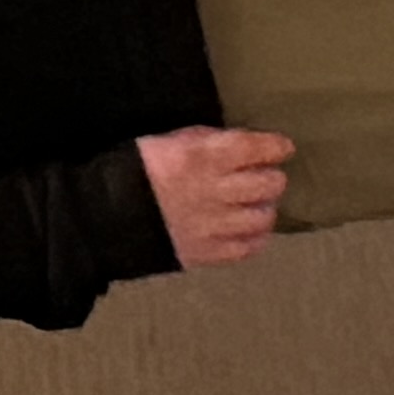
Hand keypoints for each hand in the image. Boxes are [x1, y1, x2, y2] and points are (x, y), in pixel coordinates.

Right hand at [142, 124, 296, 267]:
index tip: (285, 147)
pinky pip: (247, 248)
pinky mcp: (208, 254)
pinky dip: (255, 237)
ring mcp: (214, 226)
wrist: (109, 215)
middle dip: (273, 178)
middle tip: (268, 176)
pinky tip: (249, 229)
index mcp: (203, 156)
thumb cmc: (140, 168)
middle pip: (268, 185)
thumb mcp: (172, 140)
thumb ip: (209, 143)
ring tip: (258, 204)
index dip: (276, 146)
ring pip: (262, 218)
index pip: (254, 148)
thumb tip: (242, 148)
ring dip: (265, 208)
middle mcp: (215, 191)